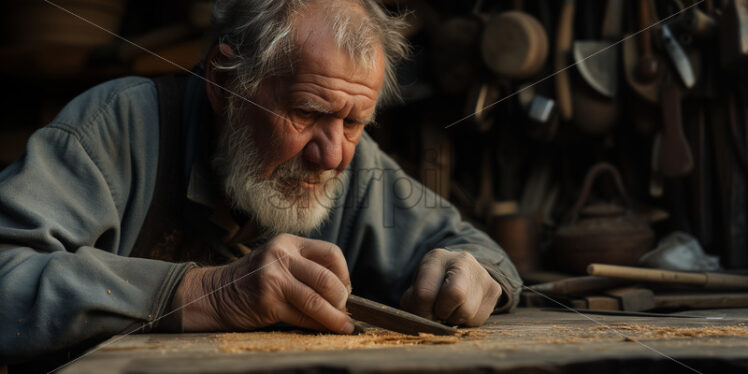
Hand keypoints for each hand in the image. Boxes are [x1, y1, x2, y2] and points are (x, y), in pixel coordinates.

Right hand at [173, 234, 353, 332]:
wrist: (215, 294)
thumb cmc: (255, 282)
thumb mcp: (280, 263)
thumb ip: (307, 270)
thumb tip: (345, 294)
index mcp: (289, 242)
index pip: (331, 253)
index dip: (344, 274)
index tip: (345, 290)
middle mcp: (282, 255)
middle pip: (327, 278)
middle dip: (341, 298)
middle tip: (343, 309)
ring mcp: (273, 277)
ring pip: (317, 300)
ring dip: (335, 317)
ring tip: (344, 326)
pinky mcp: (267, 300)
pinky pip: (302, 316)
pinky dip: (317, 325)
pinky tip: (324, 329)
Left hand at [400, 249, 500, 326]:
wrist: (459, 272)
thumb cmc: (432, 284)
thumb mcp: (417, 288)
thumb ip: (415, 304)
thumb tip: (426, 321)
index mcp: (436, 258)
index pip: (425, 291)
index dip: (421, 311)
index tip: (422, 316)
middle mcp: (462, 261)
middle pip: (455, 294)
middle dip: (442, 312)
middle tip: (438, 313)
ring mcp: (481, 274)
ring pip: (467, 312)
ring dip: (454, 319)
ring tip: (450, 309)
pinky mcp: (494, 289)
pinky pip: (478, 319)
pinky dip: (467, 321)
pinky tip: (462, 308)